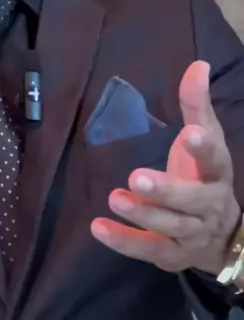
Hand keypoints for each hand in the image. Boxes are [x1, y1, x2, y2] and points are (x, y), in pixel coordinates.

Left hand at [90, 61, 240, 275]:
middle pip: (190, 200)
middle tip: (138, 177)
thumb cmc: (206, 177)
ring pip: (169, 226)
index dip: (204, 148)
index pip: (215, 160)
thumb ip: (197, 105)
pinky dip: (123, 241)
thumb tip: (197, 64)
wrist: (222, 238)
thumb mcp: (206, 140)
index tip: (191, 133)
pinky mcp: (170, 254)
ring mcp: (190, 234)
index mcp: (216, 174)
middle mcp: (207, 206)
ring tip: (115, 198)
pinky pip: (147, 249)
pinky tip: (98, 227)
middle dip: (166, 190)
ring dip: (142, 214)